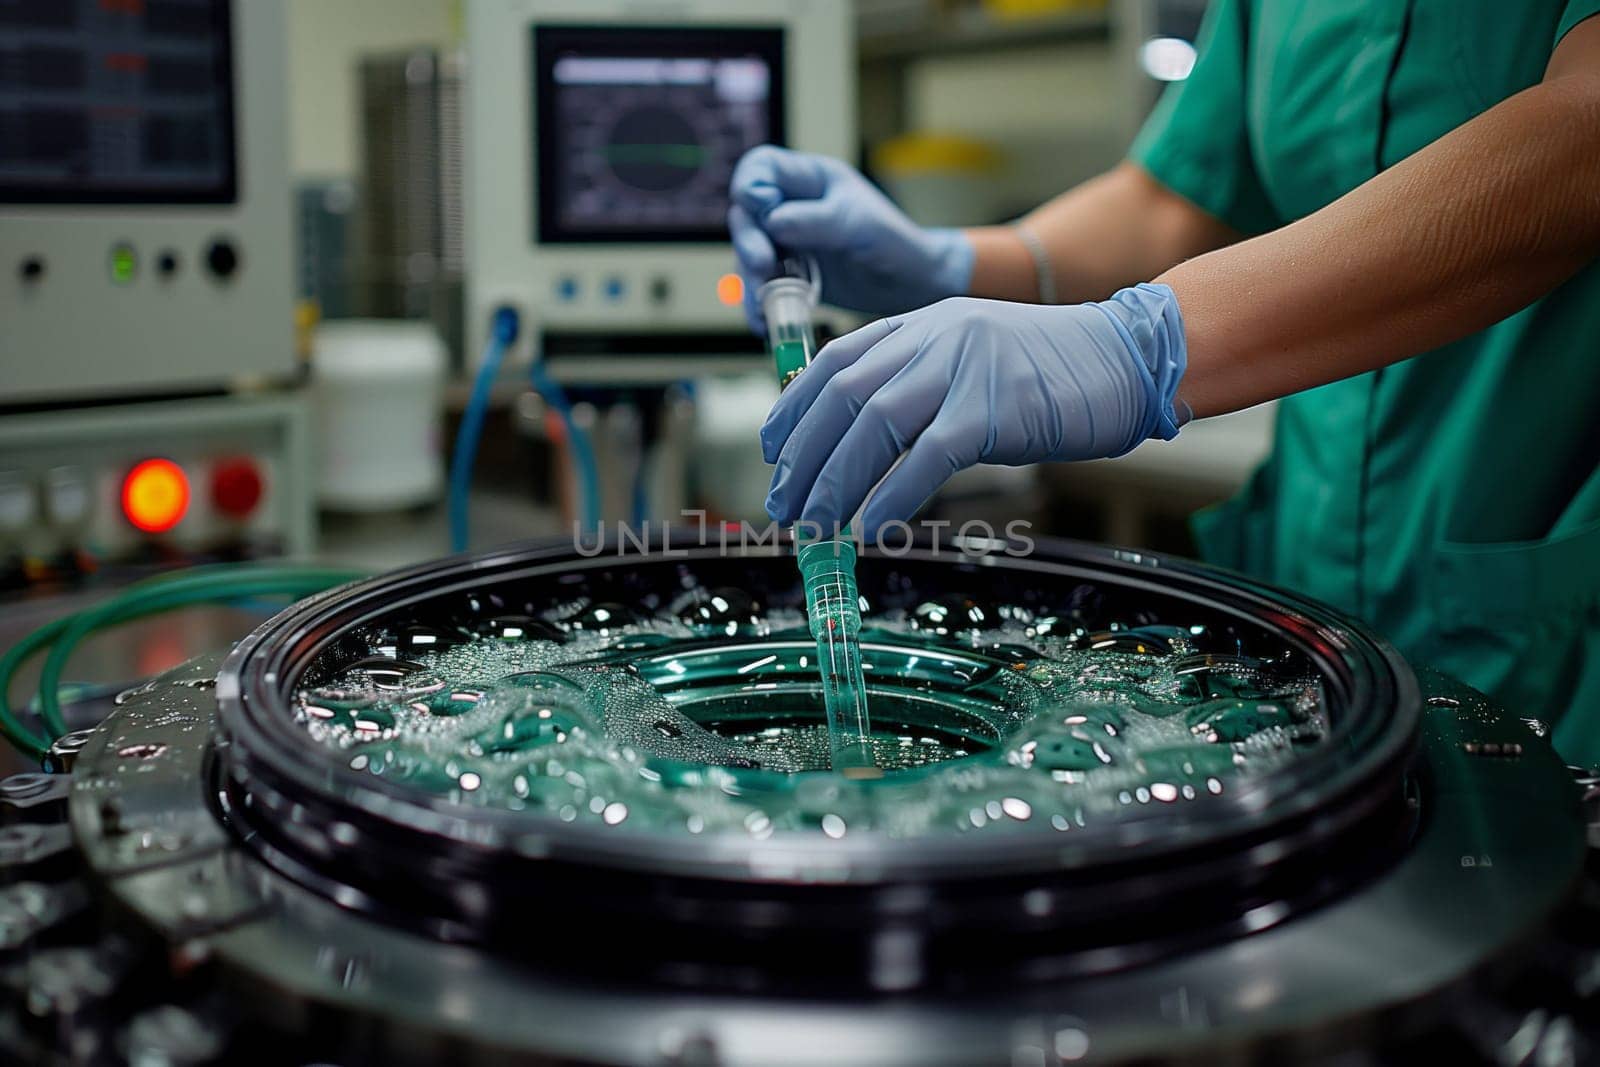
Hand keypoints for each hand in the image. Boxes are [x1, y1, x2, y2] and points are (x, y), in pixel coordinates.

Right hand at [728, 145, 973, 331]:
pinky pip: (763, 288)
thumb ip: (814, 220)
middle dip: (748, 241)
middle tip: (763, 266)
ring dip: (751, 280)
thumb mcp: (857, 225)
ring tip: (764, 304)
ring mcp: (789, 243)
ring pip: (750, 256)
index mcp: (810, 179)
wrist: (913, 286)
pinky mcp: (790, 277)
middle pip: (747, 215)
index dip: (752, 187)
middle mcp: (792, 208)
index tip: (764, 213)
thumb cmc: (893, 243)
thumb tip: (771, 221)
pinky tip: (767, 323)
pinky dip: (761, 306)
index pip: (761, 168)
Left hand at [761, 284, 1189, 533]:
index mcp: (922, 323)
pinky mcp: (993, 408)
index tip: (772, 451)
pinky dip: (891, 496)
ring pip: (874, 425)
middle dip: (803, 456)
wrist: (1128, 359)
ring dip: (835, 482)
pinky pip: (926, 456)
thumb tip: (865, 442)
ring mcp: (963, 369)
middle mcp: (933, 338)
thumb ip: (920, 384)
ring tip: (815, 527)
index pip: (835, 361)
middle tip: (784, 505)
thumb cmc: (1053, 373)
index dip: (794, 408)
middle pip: (843, 396)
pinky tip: (872, 529)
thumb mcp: (972, 360)